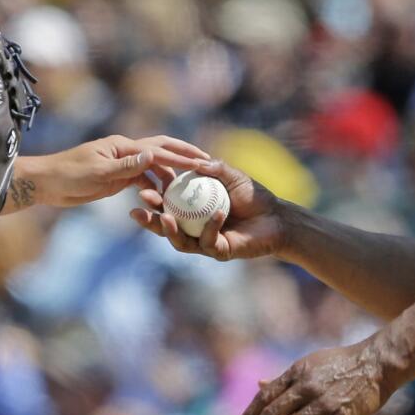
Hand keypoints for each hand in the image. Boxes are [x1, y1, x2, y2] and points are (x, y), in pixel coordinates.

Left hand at [18, 136, 209, 209]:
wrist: (46, 183)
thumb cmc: (68, 174)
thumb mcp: (98, 171)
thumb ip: (127, 165)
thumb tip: (153, 156)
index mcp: (123, 145)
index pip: (159, 151)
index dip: (182, 158)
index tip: (202, 164)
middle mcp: (126, 151)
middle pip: (162, 150)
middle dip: (185, 155)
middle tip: (207, 163)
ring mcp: (123, 163)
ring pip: (154, 166)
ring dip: (172, 174)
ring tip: (192, 184)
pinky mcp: (117, 177)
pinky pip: (143, 179)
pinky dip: (156, 185)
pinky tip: (167, 196)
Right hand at [130, 160, 287, 260]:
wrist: (276, 217)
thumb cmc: (254, 196)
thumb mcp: (233, 177)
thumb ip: (216, 168)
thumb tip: (196, 162)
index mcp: (193, 211)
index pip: (167, 206)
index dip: (153, 201)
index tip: (141, 189)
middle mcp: (194, 228)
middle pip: (166, 228)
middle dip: (150, 220)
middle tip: (138, 210)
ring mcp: (206, 242)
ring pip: (181, 242)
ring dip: (170, 230)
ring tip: (164, 218)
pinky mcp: (220, 252)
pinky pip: (209, 241)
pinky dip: (211, 226)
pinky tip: (217, 214)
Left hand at [234, 335, 400, 414]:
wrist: (376, 364)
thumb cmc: (341, 364)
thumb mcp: (309, 364)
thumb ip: (284, 379)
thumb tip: (258, 384)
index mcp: (297, 373)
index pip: (266, 396)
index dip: (250, 414)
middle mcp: (307, 387)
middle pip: (273, 414)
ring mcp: (324, 402)